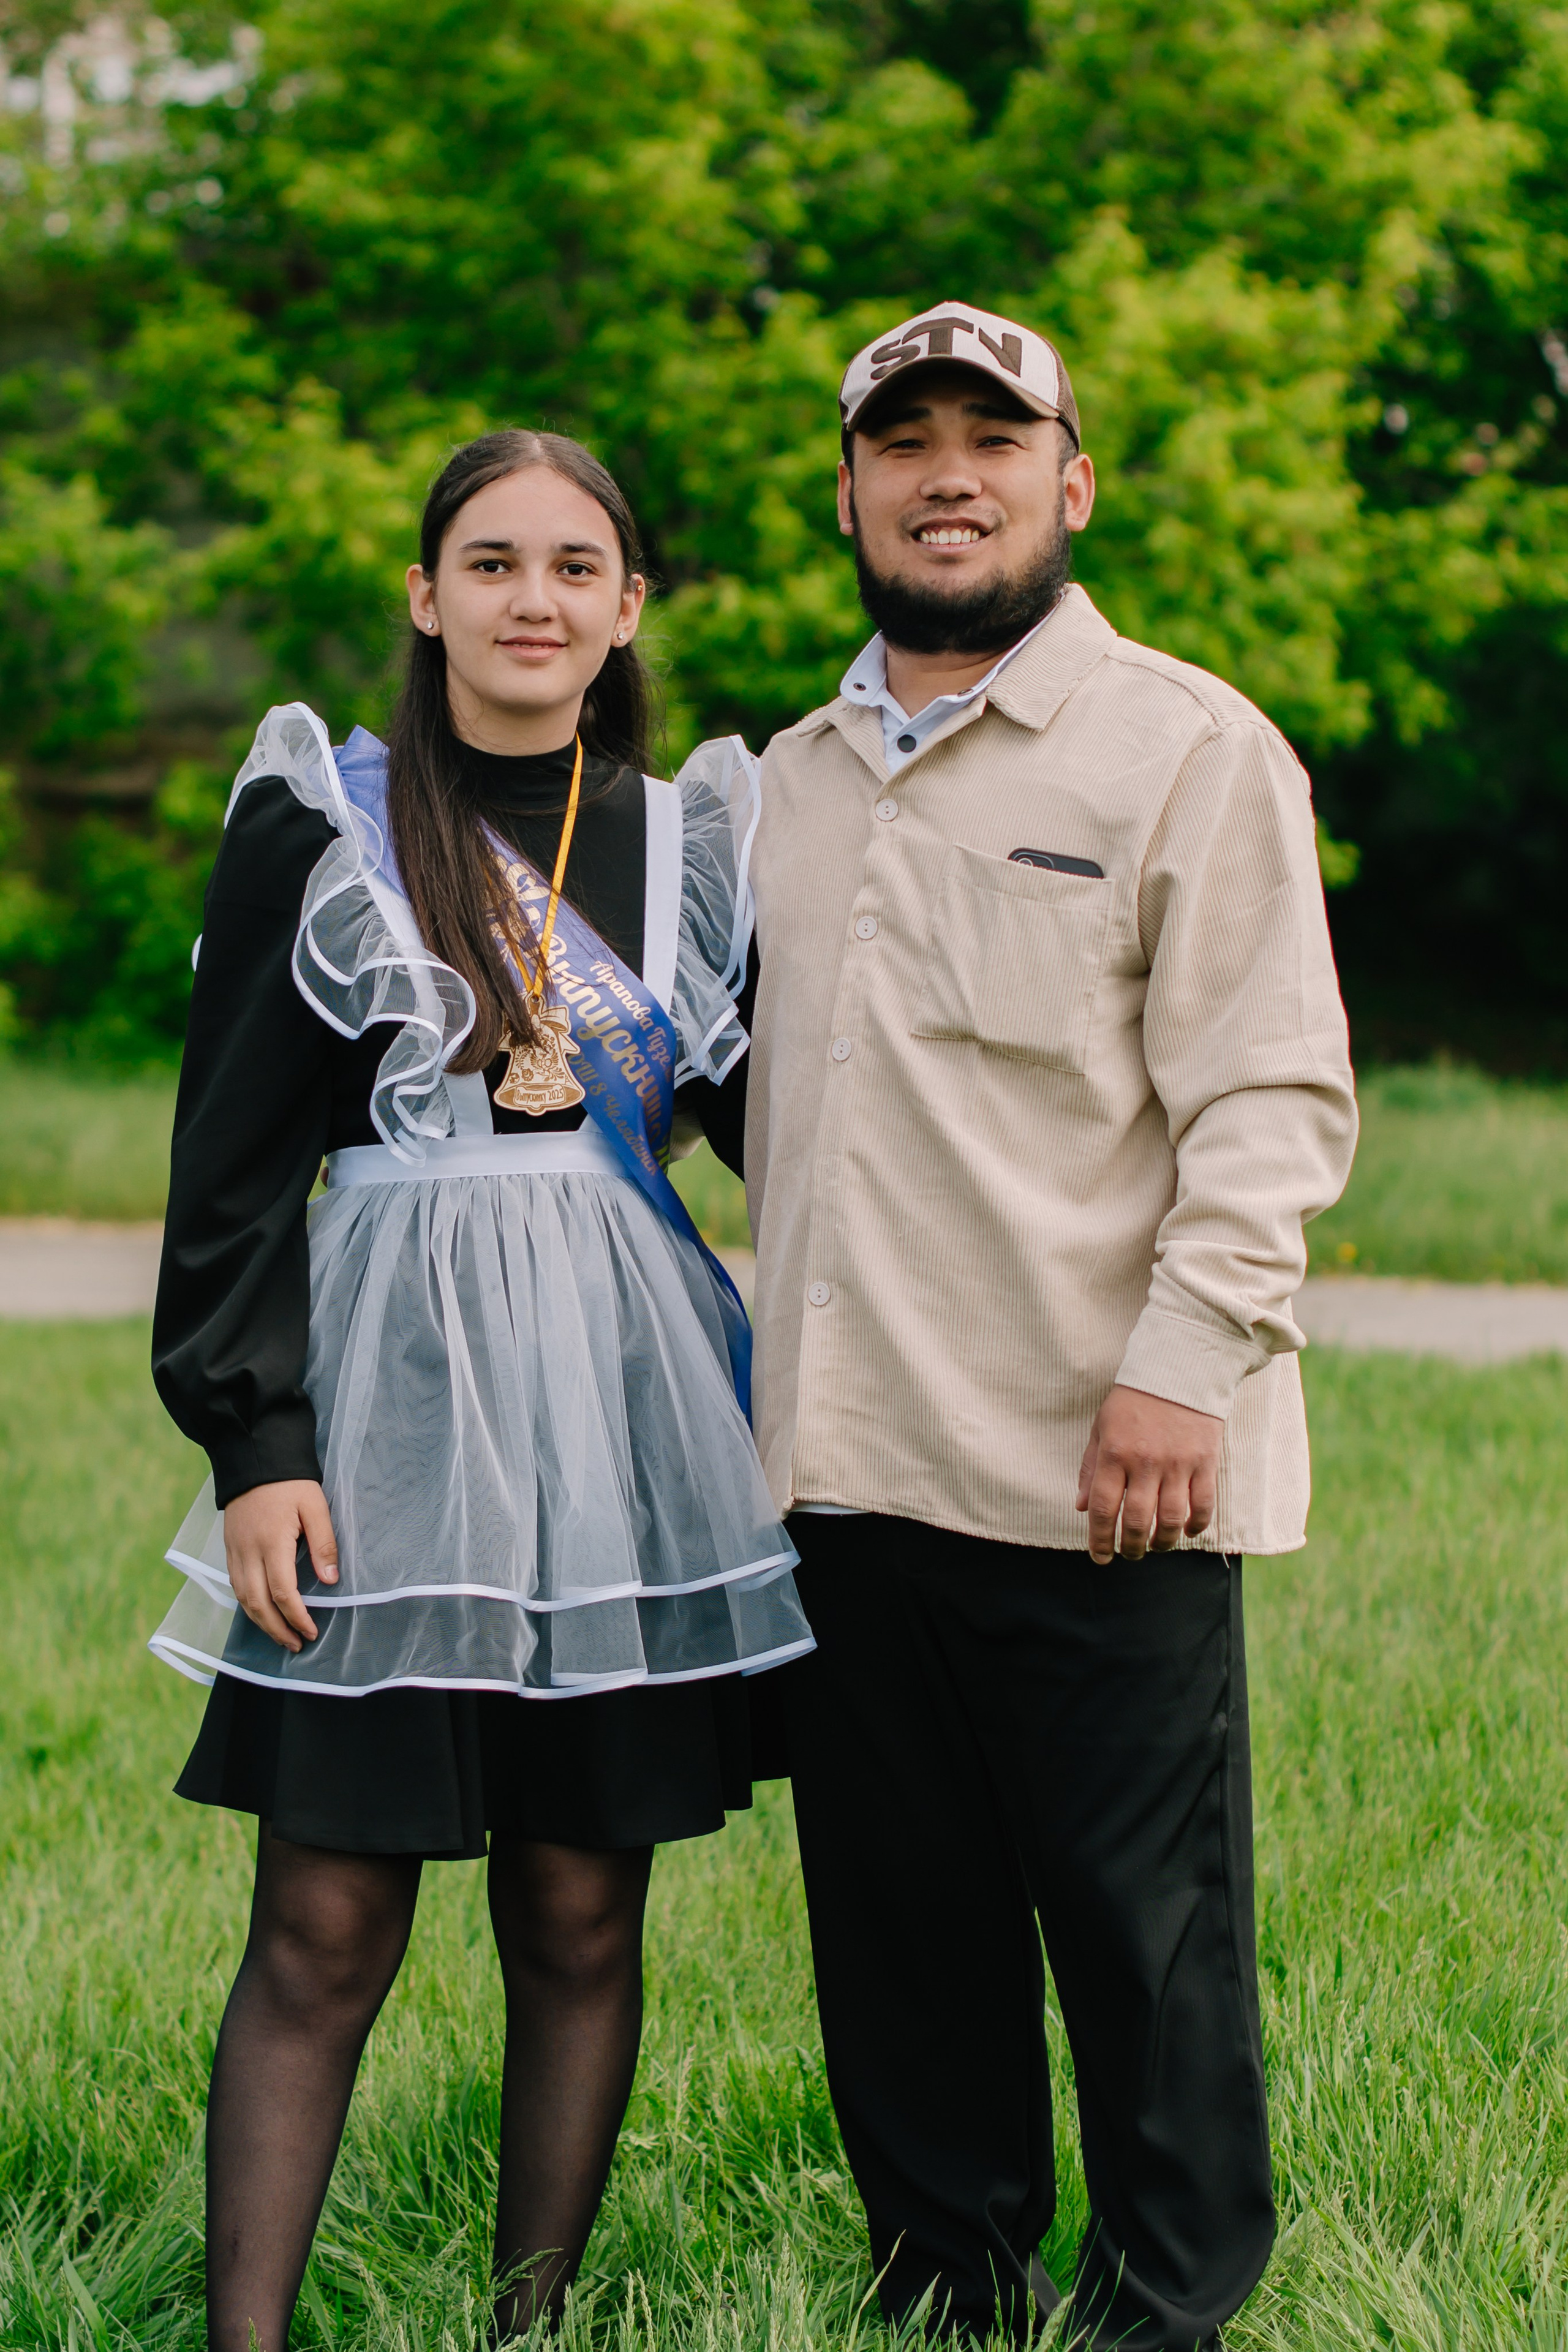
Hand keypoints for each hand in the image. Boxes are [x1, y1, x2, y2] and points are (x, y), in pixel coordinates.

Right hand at [222, 1480, 338, 1652]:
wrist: (255, 1458)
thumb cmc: (290, 1482)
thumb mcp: (315, 1506)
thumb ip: (323, 1543)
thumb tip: (329, 1580)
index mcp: (272, 1542)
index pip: (282, 1592)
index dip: (296, 1616)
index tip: (311, 1631)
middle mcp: (248, 1551)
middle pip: (257, 1603)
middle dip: (276, 1629)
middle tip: (295, 1645)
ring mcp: (234, 1550)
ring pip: (242, 1597)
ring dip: (260, 1621)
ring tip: (280, 1635)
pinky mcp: (229, 1547)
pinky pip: (235, 1584)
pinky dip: (248, 1603)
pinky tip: (261, 1611)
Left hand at [1075, 1385, 1222, 1564]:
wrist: (1179, 1369)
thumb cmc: (1134, 1400)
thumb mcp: (1101, 1427)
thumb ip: (1090, 1467)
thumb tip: (1080, 1508)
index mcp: (1113, 1452)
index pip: (1101, 1508)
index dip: (1099, 1539)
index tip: (1099, 1557)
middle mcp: (1144, 1461)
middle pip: (1135, 1520)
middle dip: (1130, 1547)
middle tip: (1129, 1555)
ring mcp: (1177, 1463)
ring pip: (1169, 1519)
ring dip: (1161, 1542)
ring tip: (1156, 1547)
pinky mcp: (1205, 1461)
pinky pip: (1202, 1505)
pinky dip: (1195, 1525)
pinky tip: (1186, 1532)